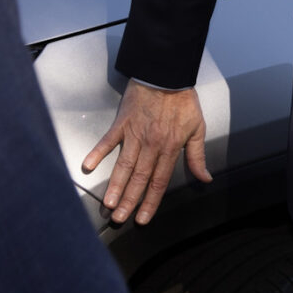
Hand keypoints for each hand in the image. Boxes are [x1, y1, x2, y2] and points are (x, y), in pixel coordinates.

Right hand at [81, 82, 211, 225]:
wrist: (168, 74)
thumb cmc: (183, 100)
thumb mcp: (198, 128)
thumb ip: (197, 156)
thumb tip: (205, 177)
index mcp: (170, 148)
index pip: (159, 181)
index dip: (151, 202)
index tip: (143, 218)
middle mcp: (151, 144)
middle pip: (139, 178)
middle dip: (129, 201)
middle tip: (119, 218)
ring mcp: (135, 134)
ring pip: (124, 165)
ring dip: (115, 185)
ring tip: (107, 203)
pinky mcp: (122, 122)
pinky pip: (108, 140)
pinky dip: (97, 152)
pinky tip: (88, 166)